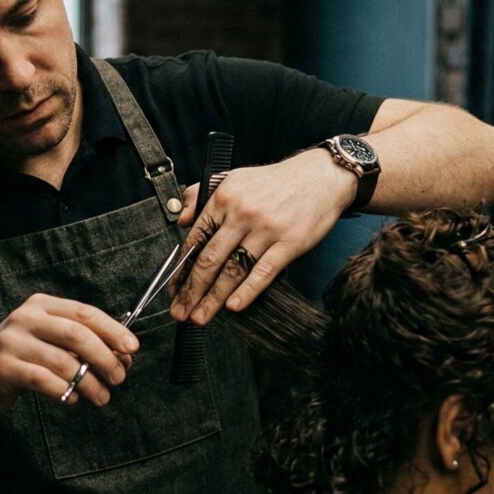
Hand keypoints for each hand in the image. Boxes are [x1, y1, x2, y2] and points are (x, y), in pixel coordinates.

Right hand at [0, 293, 139, 413]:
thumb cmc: (19, 360)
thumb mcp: (47, 342)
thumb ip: (79, 344)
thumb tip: (123, 355)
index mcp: (41, 306)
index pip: (85, 313)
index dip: (113, 330)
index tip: (133, 348)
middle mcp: (25, 318)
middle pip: (78, 334)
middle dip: (105, 358)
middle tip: (119, 378)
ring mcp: (12, 341)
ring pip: (63, 362)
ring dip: (90, 382)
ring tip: (102, 397)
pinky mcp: (3, 367)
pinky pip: (43, 380)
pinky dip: (64, 391)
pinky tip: (73, 398)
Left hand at [169, 148, 354, 323]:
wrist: (320, 177)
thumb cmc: (275, 183)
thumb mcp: (234, 179)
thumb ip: (203, 196)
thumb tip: (183, 221)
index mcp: (224, 197)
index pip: (195, 239)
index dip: (181, 269)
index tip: (174, 289)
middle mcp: (242, 213)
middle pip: (210, 259)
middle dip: (192, 291)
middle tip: (180, 312)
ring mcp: (267, 229)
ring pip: (233, 270)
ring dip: (214, 298)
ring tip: (201, 317)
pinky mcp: (290, 242)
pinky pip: (264, 271)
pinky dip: (248, 291)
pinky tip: (234, 306)